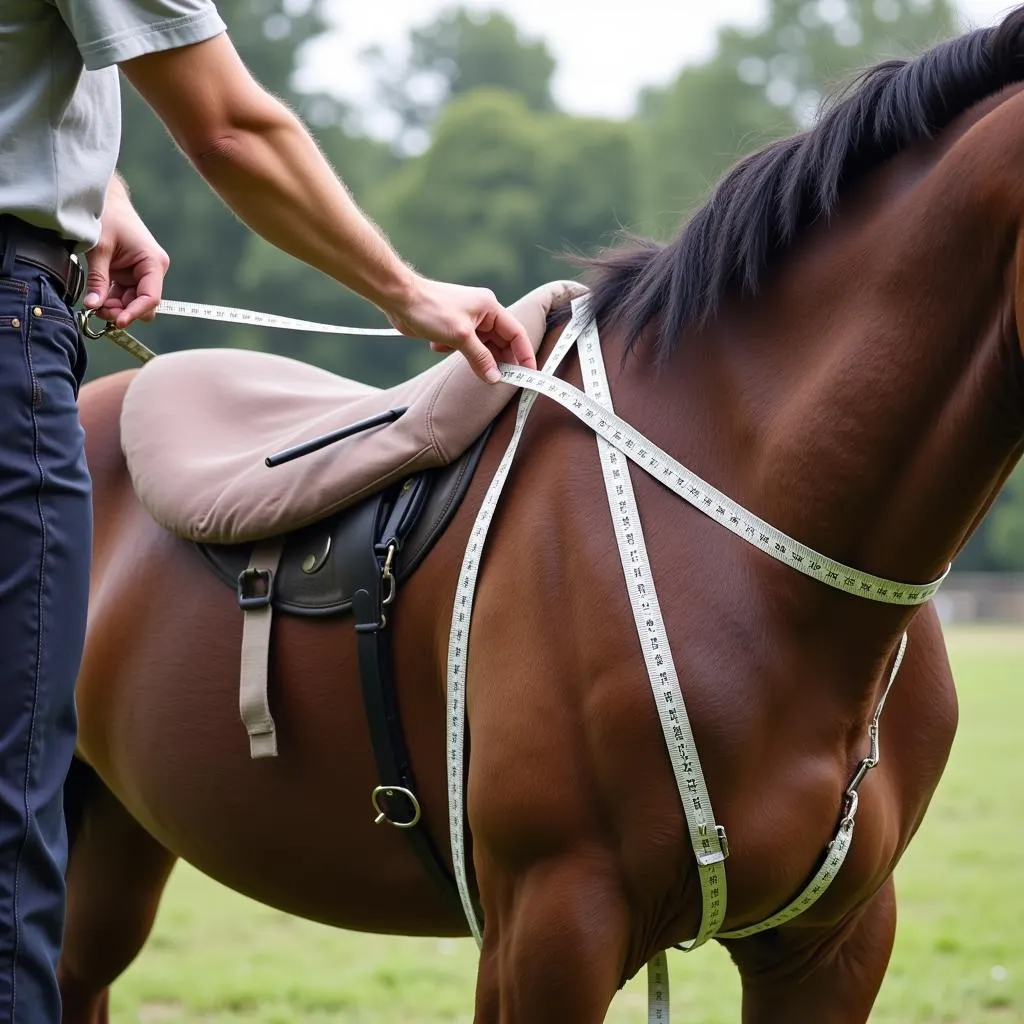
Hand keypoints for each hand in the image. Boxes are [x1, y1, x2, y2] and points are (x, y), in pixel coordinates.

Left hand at [83, 177, 168, 328]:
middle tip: (99, 311)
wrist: (106, 200)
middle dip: (123, 311)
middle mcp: (152, 270)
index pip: (150, 297)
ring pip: (133, 303)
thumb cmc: (107, 217)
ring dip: (116, 307)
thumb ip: (98, 280)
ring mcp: (142, 273)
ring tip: (94, 304)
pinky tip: (97, 298)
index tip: (117, 322)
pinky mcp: (131, 274)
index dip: (134, 312)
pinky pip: (125, 295)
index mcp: (153, 262)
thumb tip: (93, 306)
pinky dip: (112, 300)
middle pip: (143, 304)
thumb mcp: (99, 249)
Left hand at [386, 276, 536, 384]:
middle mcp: (482, 313)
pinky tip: (438, 345)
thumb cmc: (431, 309)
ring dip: (473, 357)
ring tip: (463, 362)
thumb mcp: (460, 336)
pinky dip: (454, 350)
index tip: (528, 374)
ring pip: (481, 347)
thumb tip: (496, 378)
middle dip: (497, 360)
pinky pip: (464, 346)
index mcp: (490, 307)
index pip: (516, 333)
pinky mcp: (453, 328)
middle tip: (499, 379)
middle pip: (500, 342)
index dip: (524, 354)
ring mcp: (468, 320)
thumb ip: (480, 358)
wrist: (399, 299)